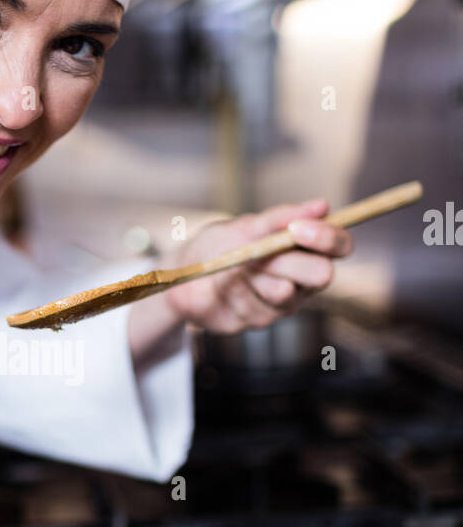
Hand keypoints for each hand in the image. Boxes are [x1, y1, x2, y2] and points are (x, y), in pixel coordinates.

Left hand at [166, 198, 352, 334]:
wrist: (185, 273)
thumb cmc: (221, 244)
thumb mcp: (247, 226)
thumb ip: (281, 218)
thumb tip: (323, 205)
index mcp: (308, 251)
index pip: (341, 245)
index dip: (327, 238)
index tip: (298, 228)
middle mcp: (303, 280)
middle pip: (322, 274)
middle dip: (289, 261)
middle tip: (258, 254)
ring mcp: (284, 303)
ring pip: (283, 292)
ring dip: (252, 275)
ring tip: (231, 266)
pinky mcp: (260, 321)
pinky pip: (252, 304)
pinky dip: (232, 289)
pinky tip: (221, 284)